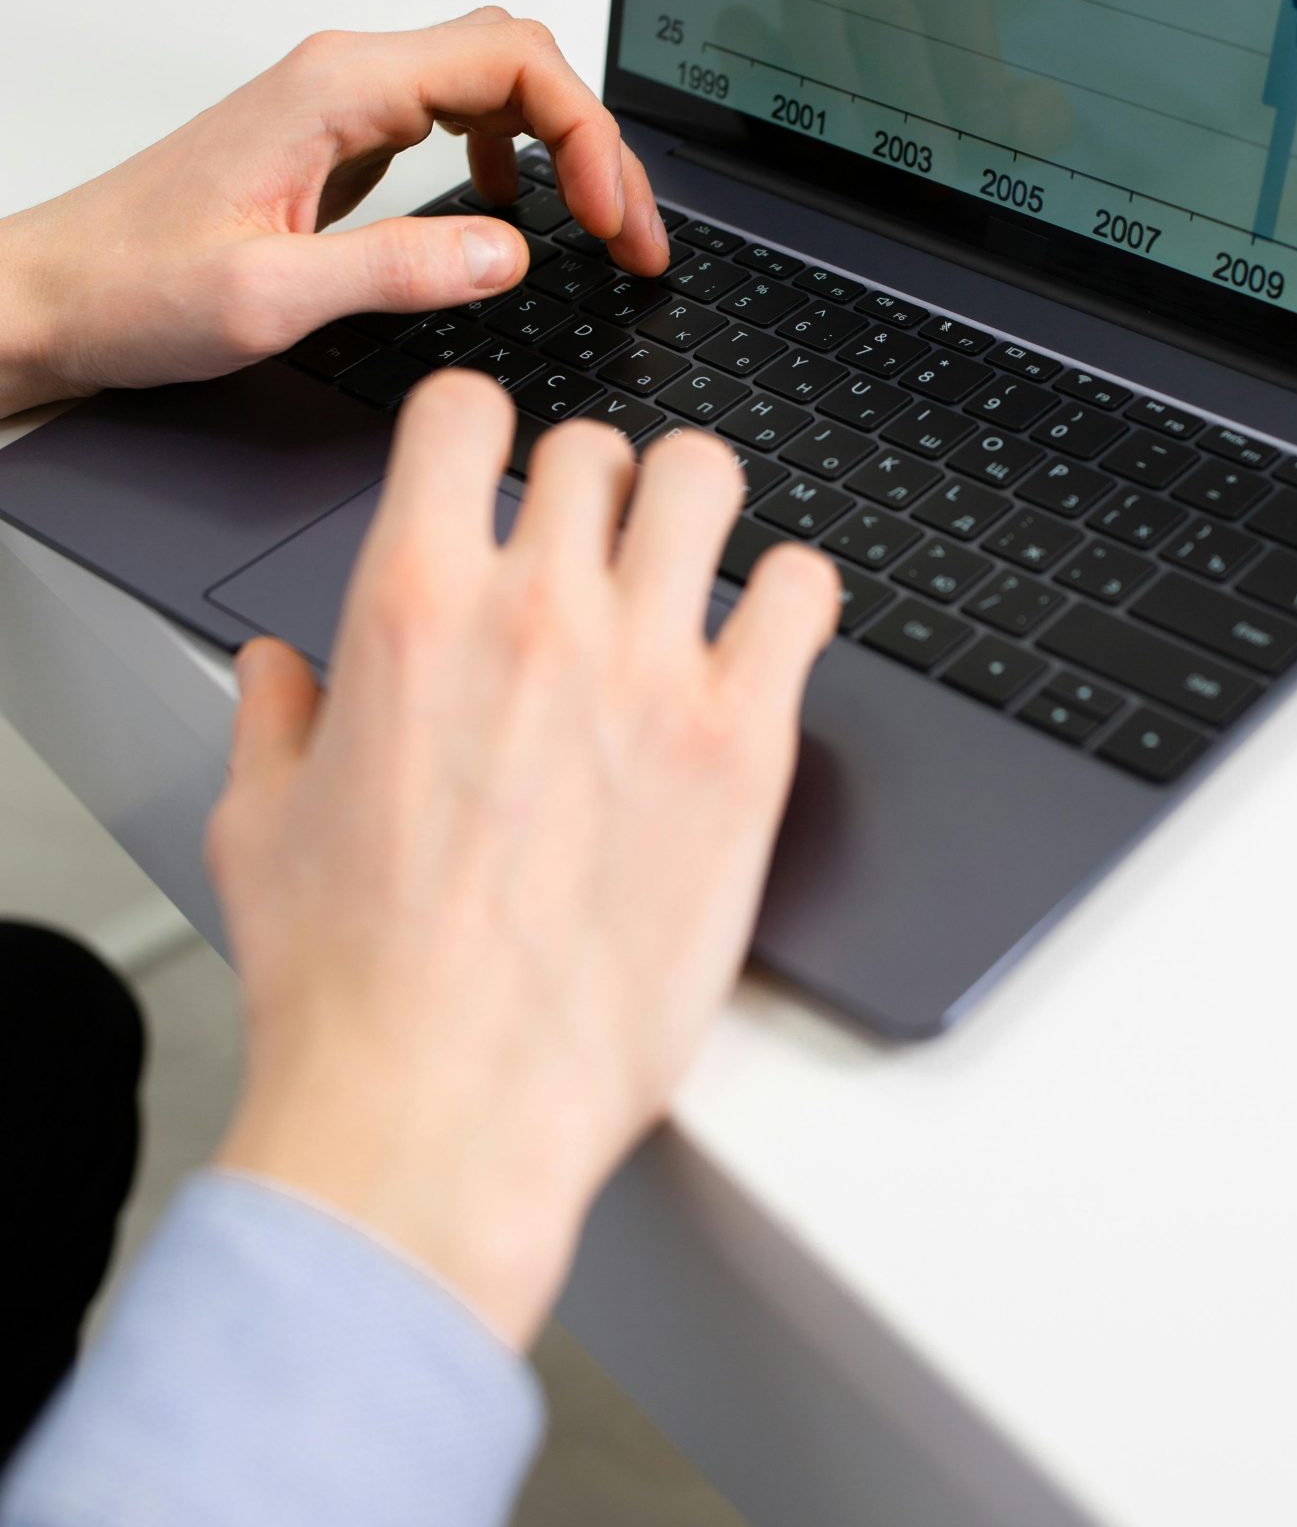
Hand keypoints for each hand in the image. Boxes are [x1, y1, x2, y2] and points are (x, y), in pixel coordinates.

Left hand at [0, 9, 667, 419]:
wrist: (51, 296)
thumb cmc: (131, 288)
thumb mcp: (270, 298)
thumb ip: (398, 270)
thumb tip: (510, 252)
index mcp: (338, 91)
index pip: (513, 65)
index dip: (590, 138)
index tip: (614, 222)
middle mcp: (343, 78)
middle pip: (517, 60)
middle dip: (595, 139)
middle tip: (631, 234)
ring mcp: (340, 104)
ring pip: (490, 82)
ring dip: (559, 144)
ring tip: (597, 225)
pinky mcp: (335, 141)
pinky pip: (451, 115)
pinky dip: (508, 155)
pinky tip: (509, 213)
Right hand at [206, 371, 839, 1347]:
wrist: (440, 1112)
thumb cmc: (352, 989)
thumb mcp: (260, 828)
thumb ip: (277, 717)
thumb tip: (285, 671)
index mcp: (413, 608)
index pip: (467, 413)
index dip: (482, 436)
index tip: (496, 474)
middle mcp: (539, 615)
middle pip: (598, 448)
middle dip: (593, 492)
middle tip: (597, 558)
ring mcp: (652, 672)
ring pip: (707, 480)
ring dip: (696, 514)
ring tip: (690, 576)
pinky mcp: (744, 747)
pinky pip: (806, 592)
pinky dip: (791, 598)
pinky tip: (764, 644)